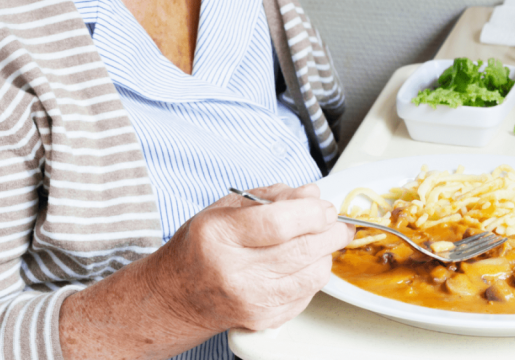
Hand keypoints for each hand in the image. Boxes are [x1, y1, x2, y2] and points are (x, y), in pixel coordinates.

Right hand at [151, 183, 354, 332]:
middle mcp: (234, 271)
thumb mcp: (224, 209)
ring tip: (324, 239)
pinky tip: (306, 262)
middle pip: (302, 249)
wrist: (178, 295)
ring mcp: (251, 300)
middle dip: (330, 231)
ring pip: (312, 275)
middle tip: (336, 221)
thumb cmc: (201, 248)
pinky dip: (314, 275)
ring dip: (327, 253)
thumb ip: (271, 198)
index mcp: (219, 236)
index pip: (279, 223)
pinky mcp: (264, 319)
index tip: (323, 206)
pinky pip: (307, 295)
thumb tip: (311, 195)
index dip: (312, 213)